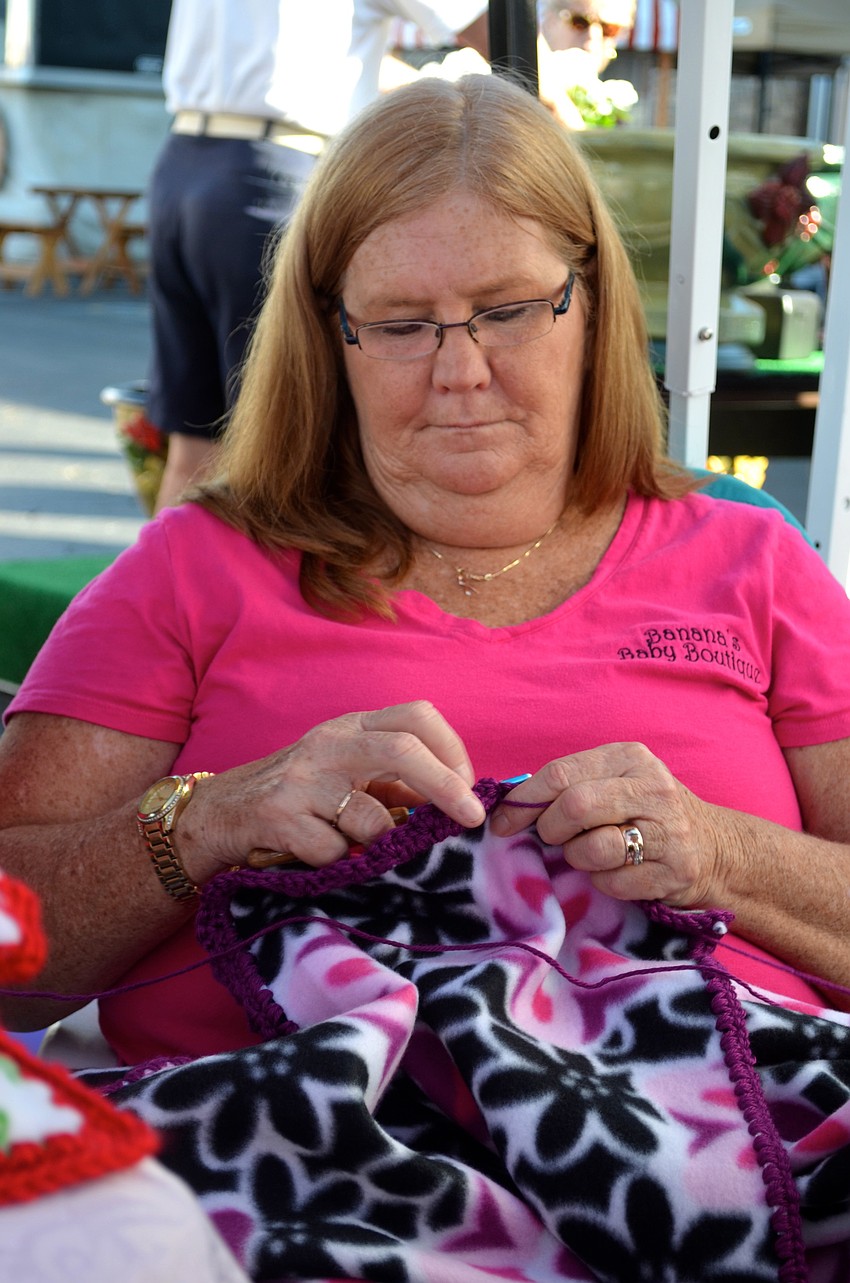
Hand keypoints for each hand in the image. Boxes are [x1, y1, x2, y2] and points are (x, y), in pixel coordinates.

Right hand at [180, 701, 485, 873]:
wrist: (218, 813)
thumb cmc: (297, 795)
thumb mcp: (346, 772)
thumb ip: (395, 781)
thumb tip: (457, 800)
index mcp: (352, 727)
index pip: (418, 716)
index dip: (453, 750)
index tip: (469, 789)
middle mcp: (329, 743)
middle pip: (403, 750)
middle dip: (447, 786)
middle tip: (471, 819)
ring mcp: (302, 779)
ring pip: (373, 817)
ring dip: (378, 844)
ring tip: (355, 846)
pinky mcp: (279, 816)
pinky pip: (335, 851)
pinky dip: (338, 862)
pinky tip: (316, 854)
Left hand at [490, 743, 720, 906]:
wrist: (716, 849)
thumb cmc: (647, 813)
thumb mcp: (615, 784)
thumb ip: (569, 787)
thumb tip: (508, 808)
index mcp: (629, 758)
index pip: (561, 773)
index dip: (524, 802)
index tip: (501, 823)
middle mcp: (652, 787)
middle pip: (575, 806)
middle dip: (551, 830)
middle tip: (552, 839)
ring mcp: (668, 830)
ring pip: (592, 849)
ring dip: (578, 859)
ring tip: (590, 855)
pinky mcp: (675, 871)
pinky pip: (613, 882)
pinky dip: (604, 883)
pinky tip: (618, 872)